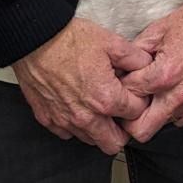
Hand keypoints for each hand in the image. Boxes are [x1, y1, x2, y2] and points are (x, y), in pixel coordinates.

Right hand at [12, 17, 153, 155]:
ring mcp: (64, 121)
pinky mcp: (47, 119)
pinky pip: (68, 133)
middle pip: (114, 143)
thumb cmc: (71, 40)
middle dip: (123, 129)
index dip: (140, 101)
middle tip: (122, 110)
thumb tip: (146, 65)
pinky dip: (76, 125)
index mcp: (105, 98)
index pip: (135, 113)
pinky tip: (78, 105)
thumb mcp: (111, 42)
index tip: (135, 93)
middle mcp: (85, 117)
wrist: (35, 40)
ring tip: (100, 106)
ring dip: (99, 128)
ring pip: (90, 140)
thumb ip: (135, 58)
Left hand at [118, 1, 182, 142]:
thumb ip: (135, 52)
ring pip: (161, 125)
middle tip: (130, 104)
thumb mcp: (157, 30)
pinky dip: (173, 110)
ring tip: (154, 94)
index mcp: (163, 75)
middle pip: (141, 130)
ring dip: (154, 113)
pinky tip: (172, 92)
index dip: (120, 88)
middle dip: (130, 120)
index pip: (128, 96)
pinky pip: (181, 118)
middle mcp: (178, 94)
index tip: (121, 84)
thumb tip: (120, 66)